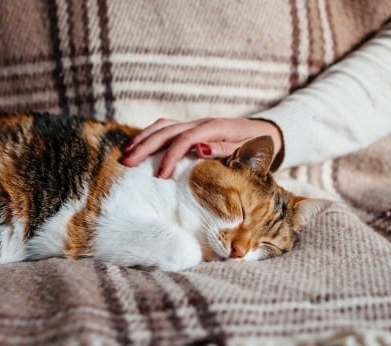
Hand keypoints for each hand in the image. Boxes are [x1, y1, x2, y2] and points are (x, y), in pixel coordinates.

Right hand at [121, 117, 282, 177]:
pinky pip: (166, 128)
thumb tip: (199, 148)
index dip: (170, 157)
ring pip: (163, 126)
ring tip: (126, 153)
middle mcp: (201, 123)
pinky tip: (137, 145)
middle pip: (167, 130)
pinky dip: (149, 135)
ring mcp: (194, 123)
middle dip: (145, 146)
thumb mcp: (246, 150)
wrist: (264, 133)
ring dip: (143, 138)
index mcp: (214, 128)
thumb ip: (223, 149)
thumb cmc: (256, 146)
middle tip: (128, 163)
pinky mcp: (191, 127)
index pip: (185, 139)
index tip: (160, 176)